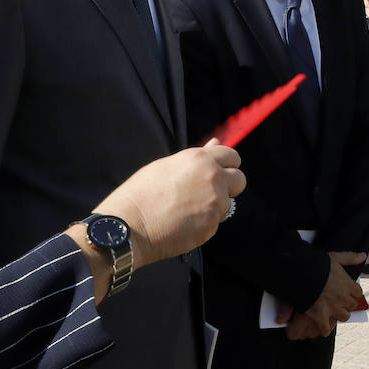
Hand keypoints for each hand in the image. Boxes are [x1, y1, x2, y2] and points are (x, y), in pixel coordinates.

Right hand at [93, 141, 245, 267]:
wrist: (128, 226)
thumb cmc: (141, 193)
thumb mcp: (166, 166)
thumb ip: (198, 156)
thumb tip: (217, 143)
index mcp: (201, 159)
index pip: (232, 156)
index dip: (226, 165)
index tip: (218, 171)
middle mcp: (213, 179)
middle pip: (240, 179)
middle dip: (229, 185)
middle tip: (208, 192)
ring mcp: (215, 203)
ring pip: (228, 203)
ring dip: (215, 205)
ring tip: (187, 209)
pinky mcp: (212, 225)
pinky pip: (216, 221)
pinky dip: (205, 222)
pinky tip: (184, 222)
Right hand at [286, 252, 366, 339]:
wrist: (302, 274)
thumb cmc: (318, 265)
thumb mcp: (336, 257)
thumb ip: (350, 257)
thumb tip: (363, 255)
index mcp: (348, 285)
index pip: (358, 293)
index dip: (353, 293)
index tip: (348, 292)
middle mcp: (343, 298)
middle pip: (352, 306)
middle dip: (347, 304)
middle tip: (340, 302)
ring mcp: (333, 309)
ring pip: (344, 317)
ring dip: (339, 315)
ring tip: (333, 313)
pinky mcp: (320, 317)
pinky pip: (326, 329)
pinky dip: (325, 329)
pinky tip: (323, 327)